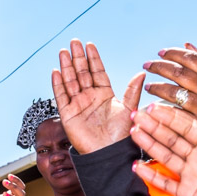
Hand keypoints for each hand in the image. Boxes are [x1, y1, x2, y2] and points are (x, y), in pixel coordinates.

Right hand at [52, 39, 144, 153]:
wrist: (109, 154)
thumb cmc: (122, 135)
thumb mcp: (129, 109)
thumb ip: (132, 91)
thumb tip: (141, 73)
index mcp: (105, 94)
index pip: (97, 72)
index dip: (93, 58)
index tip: (89, 45)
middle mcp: (90, 97)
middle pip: (82, 73)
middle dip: (78, 57)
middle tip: (74, 41)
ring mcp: (78, 105)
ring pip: (70, 81)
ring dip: (66, 66)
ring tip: (63, 51)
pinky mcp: (68, 114)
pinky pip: (61, 96)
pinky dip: (58, 84)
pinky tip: (56, 71)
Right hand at [129, 98, 196, 195]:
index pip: (186, 126)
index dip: (170, 117)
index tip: (154, 107)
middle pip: (171, 138)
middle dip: (153, 127)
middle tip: (137, 116)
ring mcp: (190, 174)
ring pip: (164, 156)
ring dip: (149, 144)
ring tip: (134, 133)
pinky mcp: (185, 192)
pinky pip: (163, 182)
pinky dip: (150, 174)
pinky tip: (137, 165)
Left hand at [144, 43, 196, 131]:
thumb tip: (186, 45)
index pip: (191, 59)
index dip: (173, 54)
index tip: (160, 52)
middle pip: (179, 73)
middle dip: (159, 67)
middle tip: (147, 65)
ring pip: (173, 92)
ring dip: (157, 87)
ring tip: (148, 86)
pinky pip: (175, 112)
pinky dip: (162, 108)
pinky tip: (154, 106)